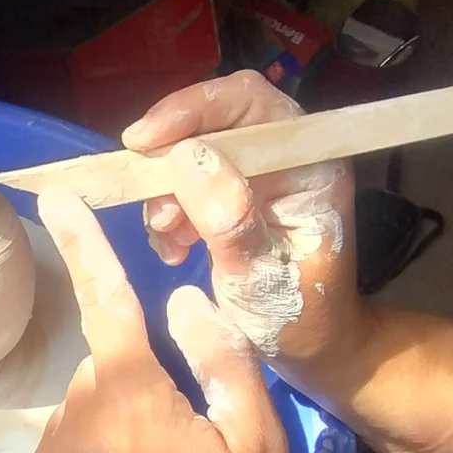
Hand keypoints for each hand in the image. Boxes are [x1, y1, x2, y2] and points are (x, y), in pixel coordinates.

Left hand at [17, 188, 291, 452]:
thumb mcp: (258, 440)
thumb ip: (218, 355)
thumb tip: (178, 299)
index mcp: (130, 396)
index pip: (104, 301)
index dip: (83, 244)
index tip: (56, 198)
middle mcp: (69, 425)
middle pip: (97, 374)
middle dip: (133, 389)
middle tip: (178, 447)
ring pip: (73, 421)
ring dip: (106, 434)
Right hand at [122, 71, 363, 378]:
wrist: (307, 348)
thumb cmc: (297, 317)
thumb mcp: (261, 278)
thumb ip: (229, 219)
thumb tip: (184, 158)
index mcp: (309, 161)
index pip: (249, 104)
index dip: (192, 111)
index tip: (143, 142)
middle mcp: (283, 156)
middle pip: (213, 121)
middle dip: (170, 160)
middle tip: (152, 210)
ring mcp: (254, 175)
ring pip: (190, 155)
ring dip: (165, 195)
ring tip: (171, 244)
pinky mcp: (229, 197)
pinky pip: (182, 186)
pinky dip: (167, 215)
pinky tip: (174, 250)